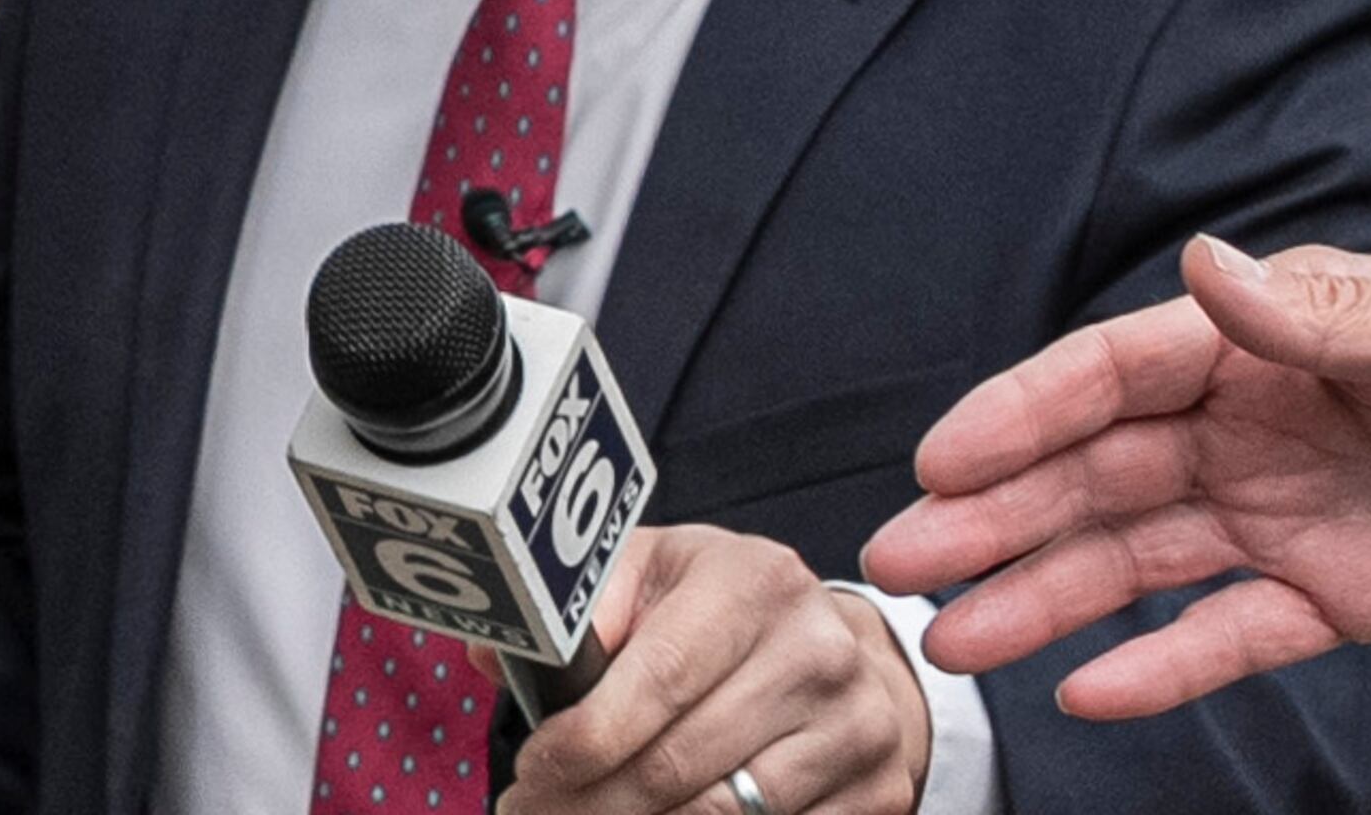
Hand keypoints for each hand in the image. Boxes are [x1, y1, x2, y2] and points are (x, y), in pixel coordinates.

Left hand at [497, 523, 930, 814]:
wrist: (839, 651)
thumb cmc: (721, 614)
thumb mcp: (657, 578)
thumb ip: (582, 607)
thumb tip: (492, 647)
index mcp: (756, 580)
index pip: (656, 677)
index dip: (582, 739)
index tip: (529, 771)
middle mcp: (819, 649)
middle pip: (677, 765)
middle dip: (585, 805)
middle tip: (531, 814)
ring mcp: (859, 726)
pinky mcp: (878, 792)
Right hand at [861, 236, 1370, 719]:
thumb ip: (1323, 314)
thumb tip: (1203, 267)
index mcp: (1270, 341)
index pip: (1114, 377)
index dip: (1020, 418)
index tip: (940, 463)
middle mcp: (1259, 424)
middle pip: (1099, 475)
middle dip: (996, 519)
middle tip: (903, 568)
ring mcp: (1293, 511)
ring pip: (1141, 560)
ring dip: (1049, 595)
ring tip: (962, 640)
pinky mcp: (1346, 593)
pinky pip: (1233, 634)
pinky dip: (1161, 666)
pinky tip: (1088, 692)